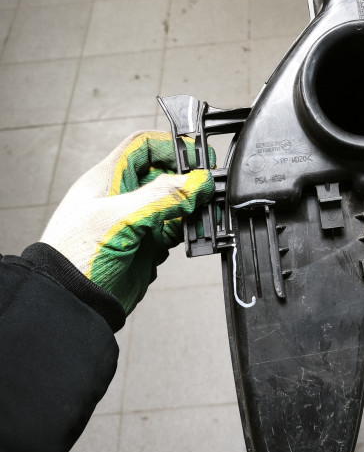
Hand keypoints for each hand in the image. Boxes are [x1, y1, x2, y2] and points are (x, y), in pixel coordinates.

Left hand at [41, 131, 214, 313]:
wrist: (69, 305)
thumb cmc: (73, 257)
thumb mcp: (118, 219)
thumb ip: (160, 198)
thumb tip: (196, 182)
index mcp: (108, 179)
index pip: (144, 147)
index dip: (172, 146)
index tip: (199, 157)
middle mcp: (123, 198)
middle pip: (164, 176)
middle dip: (188, 181)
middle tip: (207, 190)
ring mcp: (135, 223)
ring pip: (173, 206)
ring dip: (191, 210)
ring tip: (203, 216)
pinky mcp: (145, 248)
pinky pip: (174, 233)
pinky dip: (187, 234)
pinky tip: (192, 238)